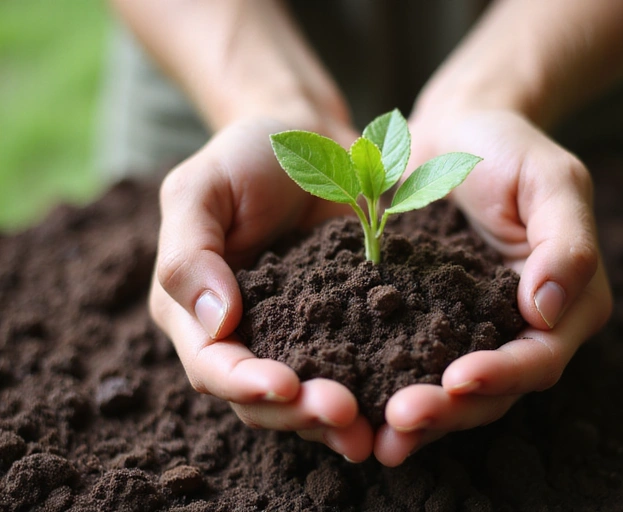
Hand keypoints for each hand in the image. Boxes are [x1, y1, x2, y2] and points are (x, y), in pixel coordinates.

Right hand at [149, 117, 373, 462]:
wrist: (312, 141)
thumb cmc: (246, 156)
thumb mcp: (200, 189)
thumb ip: (190, 253)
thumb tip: (215, 321)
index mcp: (197, 311)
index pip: (212, 365)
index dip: (244, 384)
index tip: (284, 386)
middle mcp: (246, 336)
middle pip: (263, 399)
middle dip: (300, 413)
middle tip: (344, 417)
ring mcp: (299, 336)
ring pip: (311, 397)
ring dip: (339, 419)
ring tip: (376, 432)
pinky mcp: (346, 326)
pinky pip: (358, 366)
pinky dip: (376, 389)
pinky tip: (404, 400)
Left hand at [374, 109, 612, 465]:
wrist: (453, 133)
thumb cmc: (508, 147)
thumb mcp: (551, 179)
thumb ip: (567, 241)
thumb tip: (549, 310)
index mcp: (569, 303)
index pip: (541, 356)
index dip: (503, 375)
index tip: (457, 379)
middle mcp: (524, 329)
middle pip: (495, 390)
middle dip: (450, 410)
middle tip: (402, 421)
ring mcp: (475, 330)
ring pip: (454, 391)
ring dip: (420, 416)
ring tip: (378, 438)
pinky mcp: (430, 322)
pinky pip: (413, 363)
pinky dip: (389, 385)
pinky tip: (359, 405)